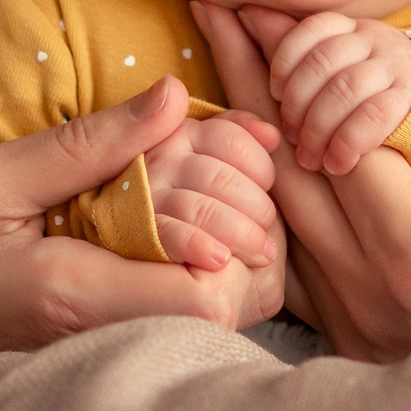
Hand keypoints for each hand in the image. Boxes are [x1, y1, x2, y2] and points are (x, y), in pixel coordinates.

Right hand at [0, 76, 279, 349]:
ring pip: (217, 325)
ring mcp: (107, 357)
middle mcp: (102, 340)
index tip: (210, 180)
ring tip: (200, 203)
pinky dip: (198, 277)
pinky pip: (182, 326)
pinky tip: (175, 232)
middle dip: (245, 243)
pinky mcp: (107, 357)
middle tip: (223, 185)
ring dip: (226, 259)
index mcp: (72, 295)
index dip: (231, 235)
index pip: (205, 292)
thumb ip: (86, 144)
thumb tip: (175, 97)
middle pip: (229, 313)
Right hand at [140, 110, 281, 271]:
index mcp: (184, 136)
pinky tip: (220, 259)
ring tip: (260, 253)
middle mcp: (160, 160)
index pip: (229, 138)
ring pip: (198, 208)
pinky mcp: (139, 236)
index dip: (260, 165)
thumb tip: (272, 136)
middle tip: (267, 231)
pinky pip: (170, 235)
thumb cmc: (215, 213)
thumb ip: (246, 143)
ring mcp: (147, 199)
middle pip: (218, 176)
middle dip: (255, 206)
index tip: (268, 188)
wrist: (177, 275)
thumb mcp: (229, 169)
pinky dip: (198, 245)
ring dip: (239, 233)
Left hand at [194, 0, 410, 361]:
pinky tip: (259, 140)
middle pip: (287, 167)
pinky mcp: (353, 336)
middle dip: (255, 79)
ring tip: (229, 54)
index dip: (309, 71)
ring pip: (278, 210)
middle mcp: (371, 295)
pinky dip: (270, 185)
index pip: (340, 142)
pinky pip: (292, 250)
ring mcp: (355, 323)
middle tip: (226, 9)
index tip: (282, 9)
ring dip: (252, 126)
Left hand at [259, 9, 410, 174]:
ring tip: (310, 158)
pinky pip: (373, 115)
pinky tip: (336, 163)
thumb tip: (237, 10)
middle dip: (298, 103)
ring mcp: (396, 67)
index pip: (310, 28)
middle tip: (289, 136)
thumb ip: (287, 44)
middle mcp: (375, 39)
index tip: (275, 93)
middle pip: (324, 61)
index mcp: (350, 27)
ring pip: (345, 89)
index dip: (285, 61)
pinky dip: (347, 143)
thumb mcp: (329, 65)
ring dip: (319, 128)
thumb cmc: (363, 92)